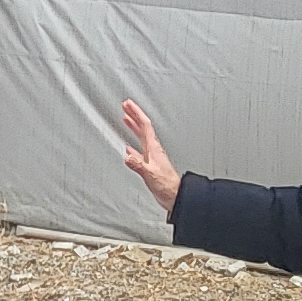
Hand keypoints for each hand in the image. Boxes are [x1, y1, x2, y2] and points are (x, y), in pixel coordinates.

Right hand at [116, 99, 182, 214]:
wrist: (175, 196)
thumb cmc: (167, 186)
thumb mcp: (150, 174)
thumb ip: (139, 165)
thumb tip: (128, 155)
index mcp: (154, 148)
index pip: (145, 125)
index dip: (137, 113)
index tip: (128, 104)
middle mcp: (154, 150)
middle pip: (143, 127)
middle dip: (134, 115)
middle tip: (126, 106)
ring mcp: (152, 157)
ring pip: (141, 137)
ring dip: (134, 127)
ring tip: (126, 119)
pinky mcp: (150, 165)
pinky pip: (140, 151)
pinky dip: (133, 146)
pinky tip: (129, 147)